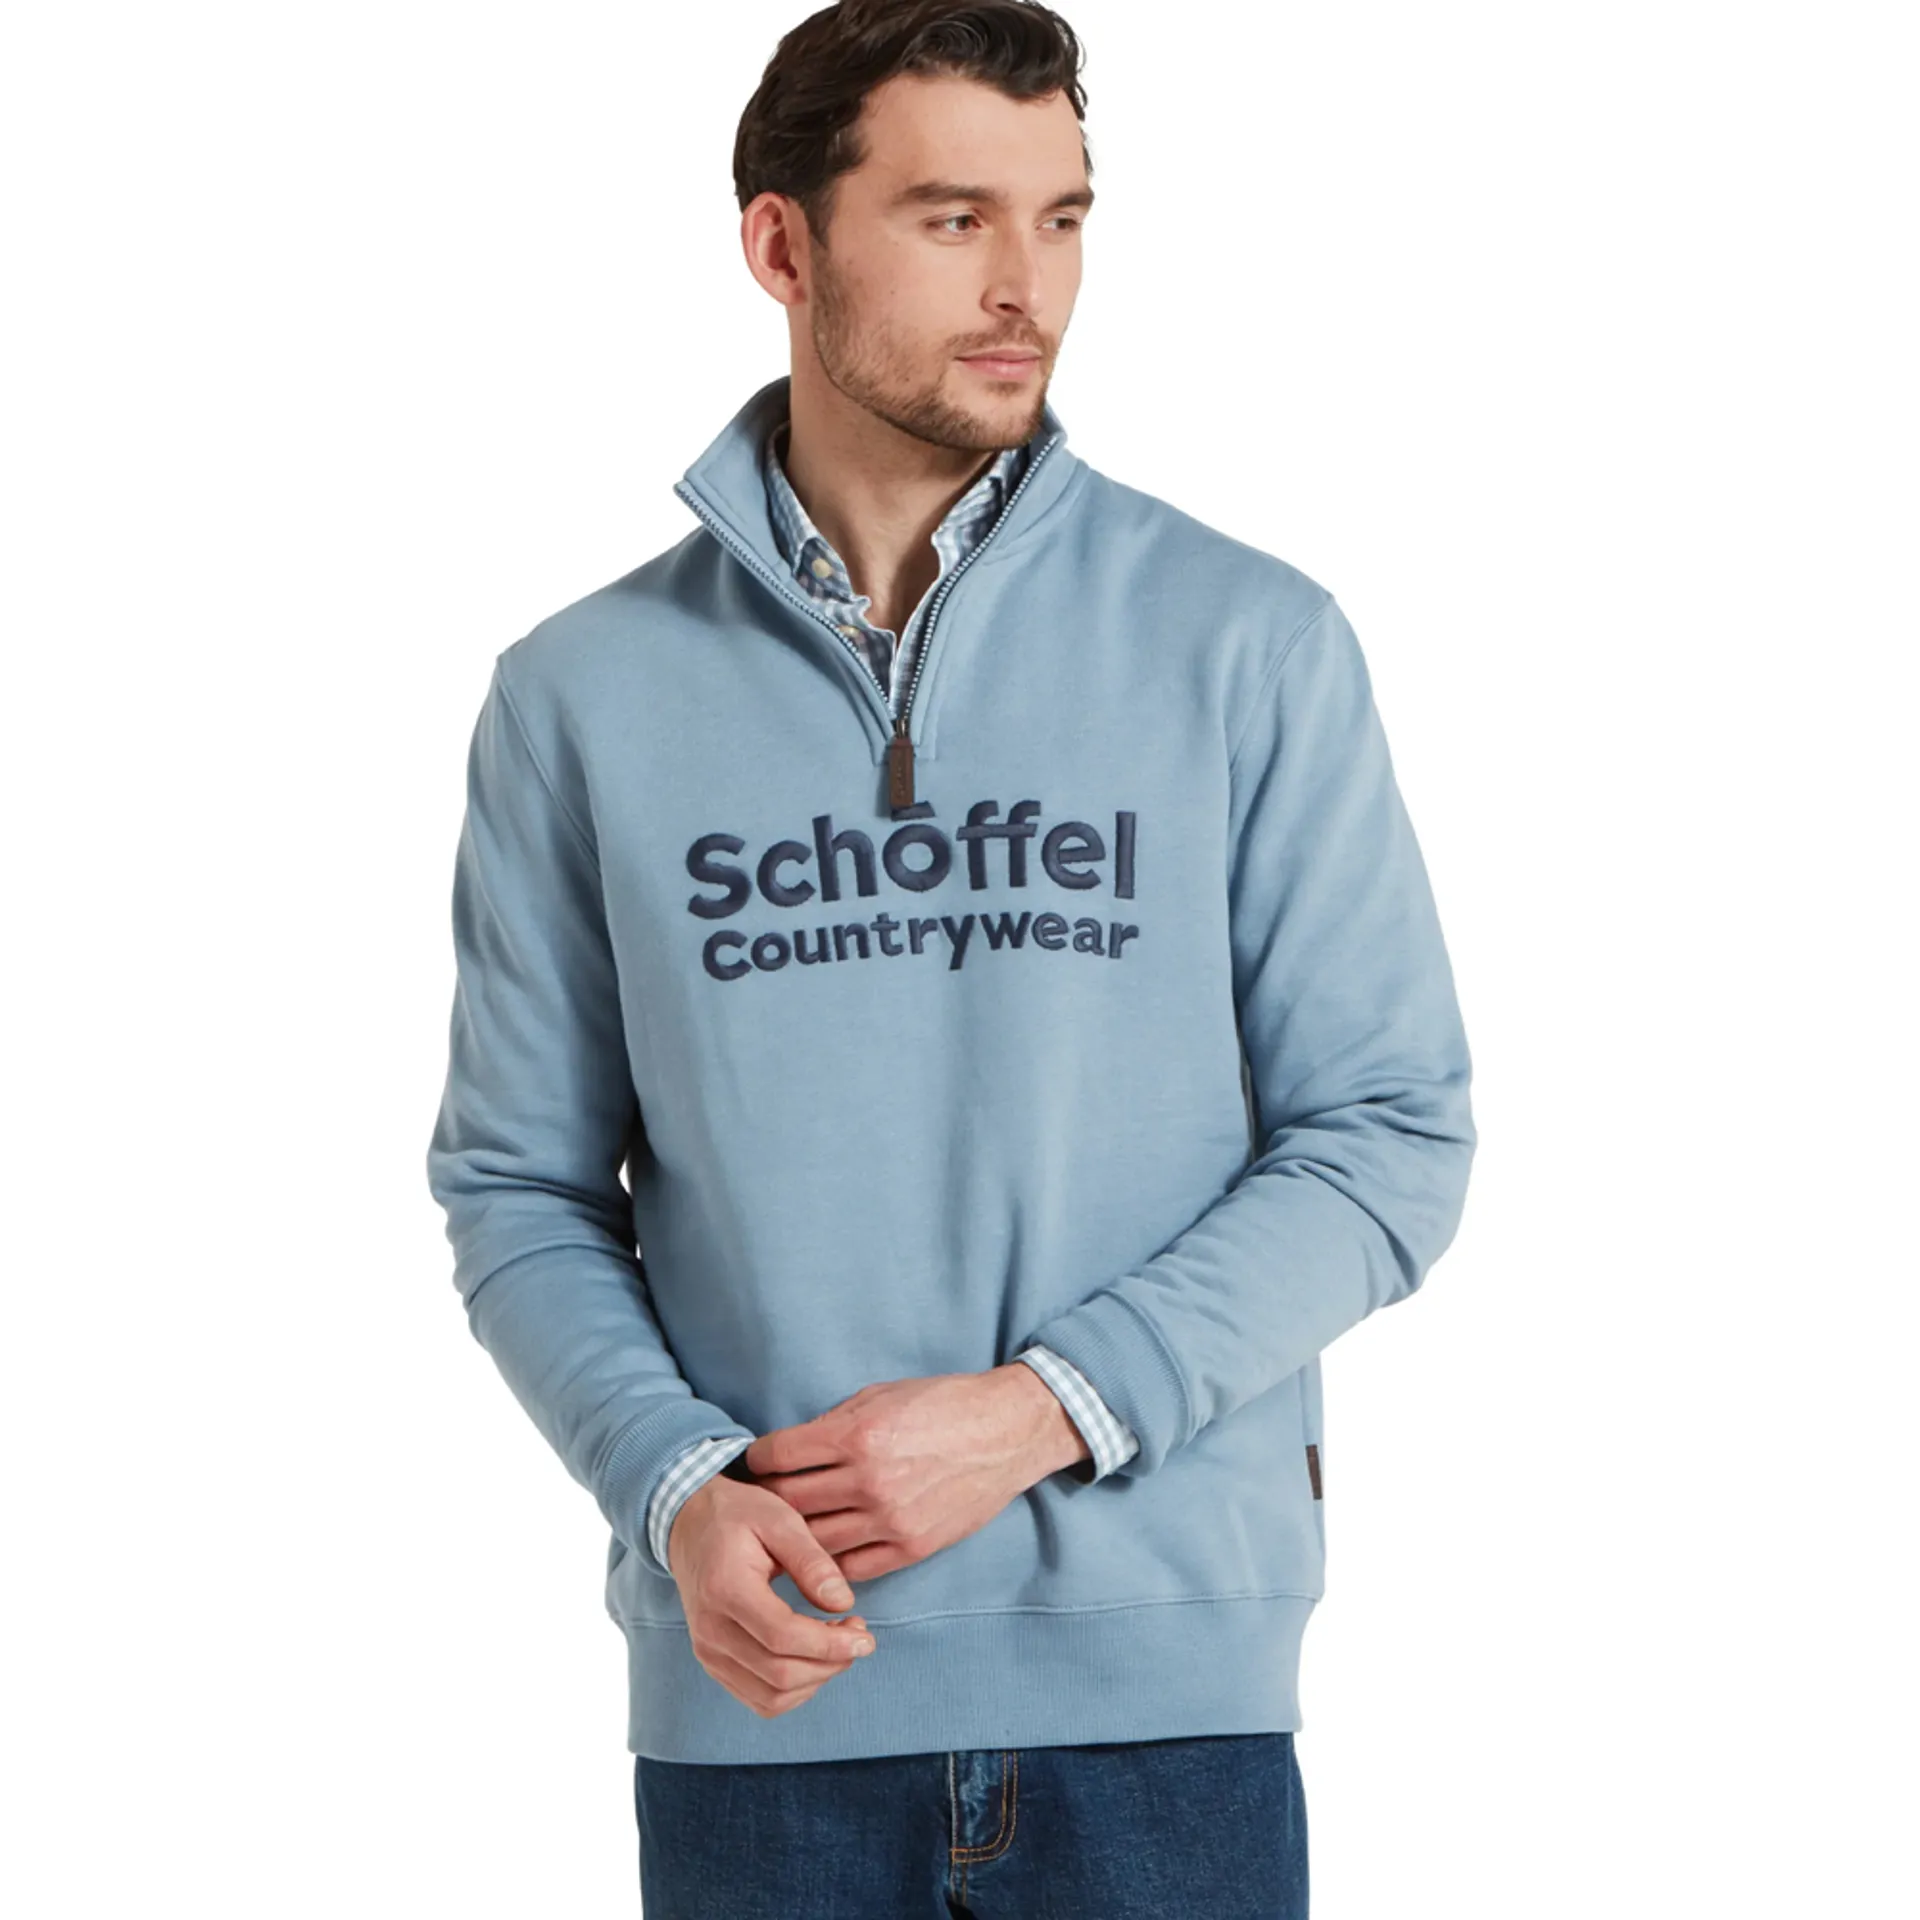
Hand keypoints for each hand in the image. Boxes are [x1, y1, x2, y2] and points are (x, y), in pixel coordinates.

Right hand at [667, 1472, 876, 1719]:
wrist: (689, 1525)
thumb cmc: (738, 1515)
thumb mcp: (779, 1518)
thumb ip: (812, 1561)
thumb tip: (844, 1603)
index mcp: (725, 1589)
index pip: (782, 1637)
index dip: (831, 1645)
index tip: (866, 1637)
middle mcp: (711, 1629)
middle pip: (779, 1674)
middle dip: (830, 1663)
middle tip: (859, 1635)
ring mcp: (708, 1651)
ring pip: (771, 1697)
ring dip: (816, 1680)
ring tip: (838, 1644)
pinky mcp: (713, 1663)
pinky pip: (759, 1699)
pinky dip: (795, 1690)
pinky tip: (814, 1658)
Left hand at [740, 1365, 1089, 1582]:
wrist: (1006, 1432)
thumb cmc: (943, 1404)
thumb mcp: (881, 1395)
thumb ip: (833, 1424)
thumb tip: (790, 1449)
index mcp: (857, 1435)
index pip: (780, 1455)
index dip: (757, 1460)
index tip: (753, 1464)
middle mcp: (869, 1480)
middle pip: (790, 1503)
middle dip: (766, 1501)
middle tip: (754, 1503)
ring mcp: (890, 1519)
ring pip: (815, 1542)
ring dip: (792, 1539)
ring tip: (779, 1535)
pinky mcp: (911, 1547)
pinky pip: (852, 1567)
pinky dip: (830, 1562)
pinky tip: (821, 1554)